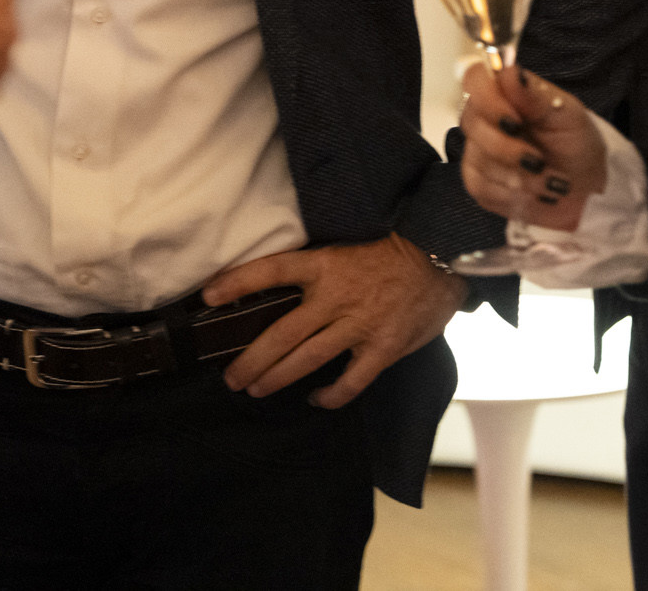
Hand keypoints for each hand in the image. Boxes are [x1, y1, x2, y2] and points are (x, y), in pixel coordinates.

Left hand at [202, 236, 466, 408]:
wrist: (440, 257)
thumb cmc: (390, 253)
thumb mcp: (346, 249)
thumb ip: (317, 270)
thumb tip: (280, 288)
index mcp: (324, 265)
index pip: (271, 270)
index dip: (237, 282)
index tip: (208, 295)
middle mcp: (336, 296)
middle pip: (281, 333)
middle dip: (251, 359)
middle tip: (231, 377)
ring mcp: (359, 325)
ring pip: (307, 359)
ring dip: (277, 377)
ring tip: (255, 389)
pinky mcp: (383, 348)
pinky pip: (351, 381)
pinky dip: (330, 395)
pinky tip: (315, 399)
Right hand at [460, 63, 609, 231]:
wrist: (585, 186)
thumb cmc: (576, 142)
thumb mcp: (567, 115)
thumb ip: (536, 96)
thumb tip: (509, 71)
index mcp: (506, 92)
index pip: (474, 79)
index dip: (487, 100)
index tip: (515, 121)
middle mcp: (485, 118)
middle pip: (472, 124)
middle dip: (509, 150)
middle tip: (541, 161)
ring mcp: (477, 150)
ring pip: (479, 160)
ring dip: (521, 178)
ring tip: (551, 182)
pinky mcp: (477, 182)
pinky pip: (480, 188)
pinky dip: (513, 196)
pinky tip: (534, 194)